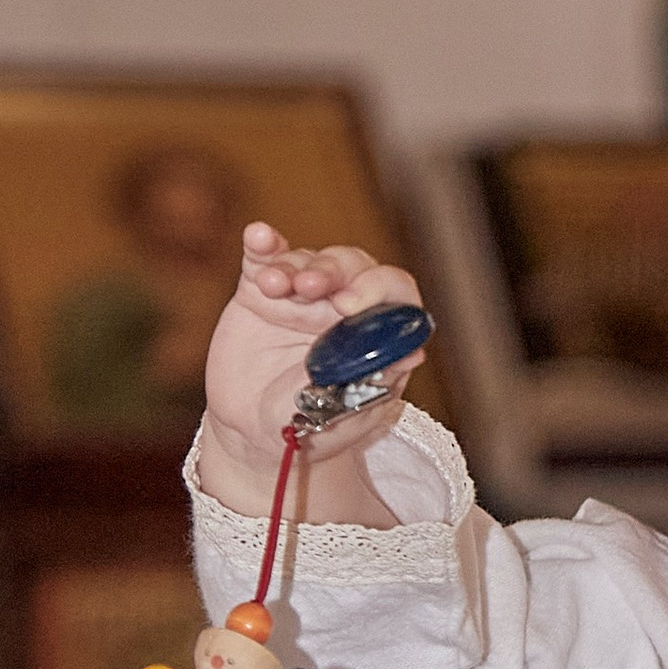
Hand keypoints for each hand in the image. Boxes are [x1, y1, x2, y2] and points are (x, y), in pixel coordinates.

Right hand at [195, 224, 427, 515]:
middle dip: (334, 272)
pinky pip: (265, 259)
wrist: (254, 433)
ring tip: (276, 285)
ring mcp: (301, 294)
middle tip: (313, 289)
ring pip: (308, 260)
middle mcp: (342, 304)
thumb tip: (413, 353)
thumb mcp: (342, 414)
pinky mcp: (260, 291)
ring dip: (295, 266)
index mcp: (375, 331)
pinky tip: (258, 236)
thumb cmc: (310, 424)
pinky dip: (262, 244)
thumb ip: (373, 384)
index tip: (350, 304)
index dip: (378, 289)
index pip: (393, 292)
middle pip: (352, 266)